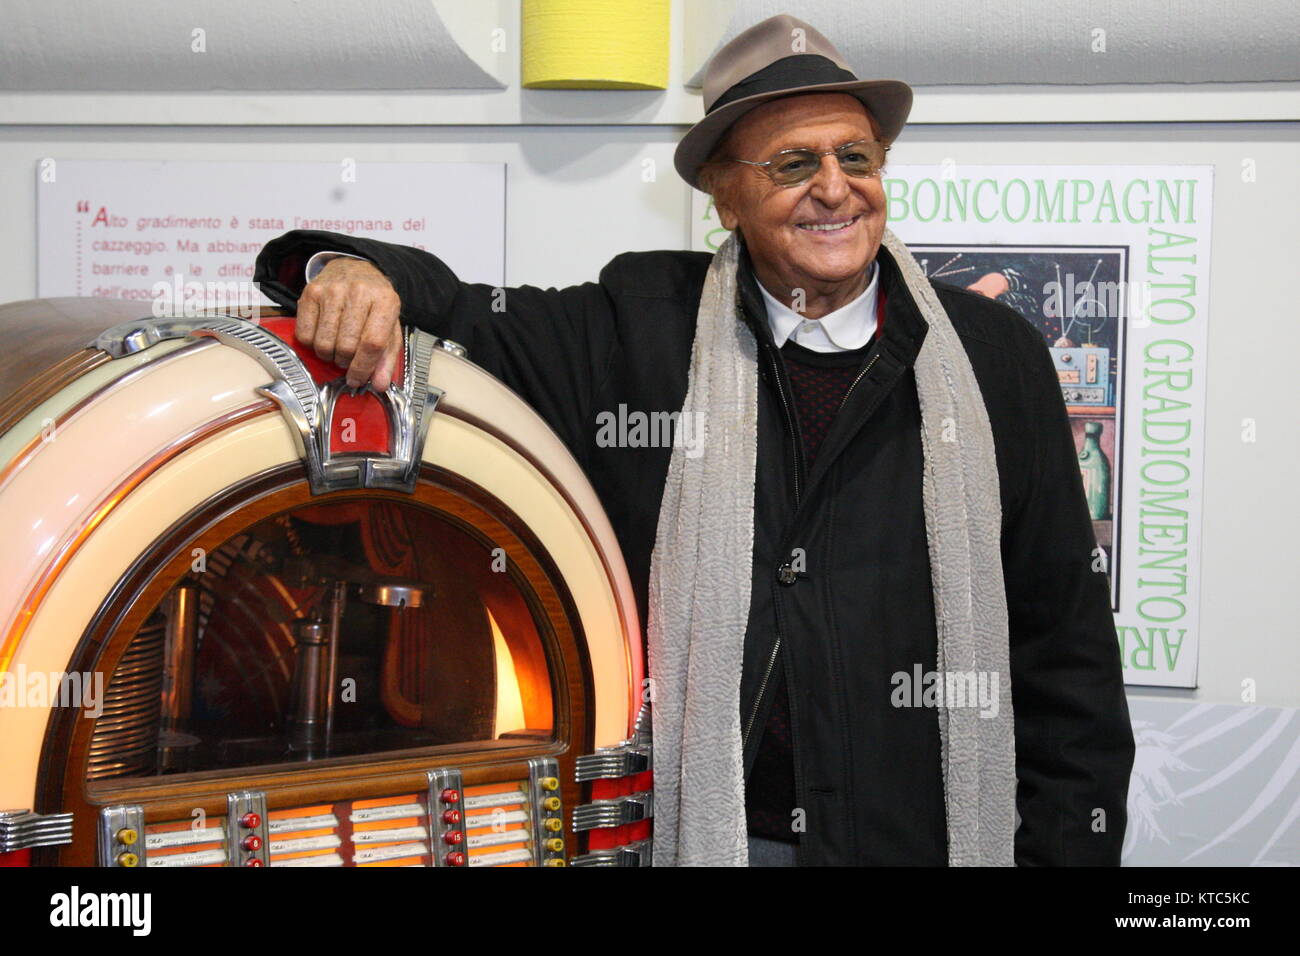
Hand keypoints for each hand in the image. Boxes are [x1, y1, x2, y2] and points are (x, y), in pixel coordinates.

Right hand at [295, 257, 403, 390]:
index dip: (363, 368)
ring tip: (337, 347)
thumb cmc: (374, 303)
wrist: (355, 268)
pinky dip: (313, 344)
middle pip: (346, 346)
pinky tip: (323, 335)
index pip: (372, 343)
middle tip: (348, 359)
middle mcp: (359, 292)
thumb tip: (380, 385)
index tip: (357, 380)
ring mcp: (332, 290)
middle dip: (346, 362)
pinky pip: (305, 335)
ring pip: (324, 343)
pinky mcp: (310, 292)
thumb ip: (387, 358)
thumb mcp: (390, 327)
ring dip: (329, 355)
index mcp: (385, 301)